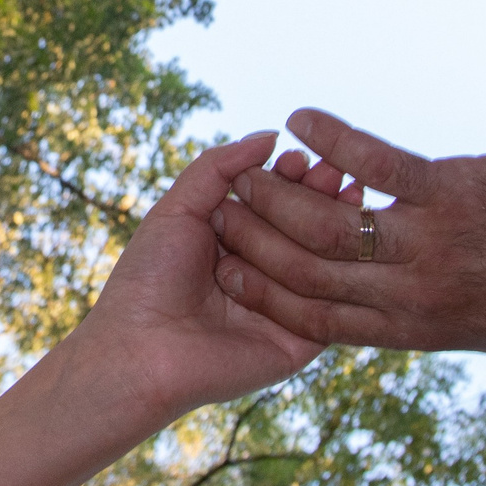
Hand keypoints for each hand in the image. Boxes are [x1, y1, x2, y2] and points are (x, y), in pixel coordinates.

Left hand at [69, 132, 329, 421]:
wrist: (139, 350)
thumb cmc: (148, 279)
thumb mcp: (178, 209)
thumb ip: (218, 168)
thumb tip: (271, 135)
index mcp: (235, 244)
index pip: (277, 204)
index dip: (293, 180)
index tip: (305, 158)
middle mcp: (264, 272)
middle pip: (305, 230)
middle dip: (321, 198)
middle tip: (334, 174)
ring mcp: (286, 308)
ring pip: (323, 263)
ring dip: (335, 229)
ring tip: (346, 197)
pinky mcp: (300, 341)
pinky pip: (328, 306)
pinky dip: (337, 275)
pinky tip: (344, 244)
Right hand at [210, 109, 485, 356]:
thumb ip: (432, 327)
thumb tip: (397, 324)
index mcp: (416, 329)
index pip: (319, 319)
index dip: (265, 294)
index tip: (228, 269)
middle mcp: (414, 293)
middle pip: (308, 271)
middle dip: (256, 241)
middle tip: (222, 209)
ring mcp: (429, 242)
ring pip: (327, 222)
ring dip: (280, 192)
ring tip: (252, 168)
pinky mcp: (449, 192)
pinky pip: (374, 164)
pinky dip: (333, 138)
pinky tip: (301, 119)